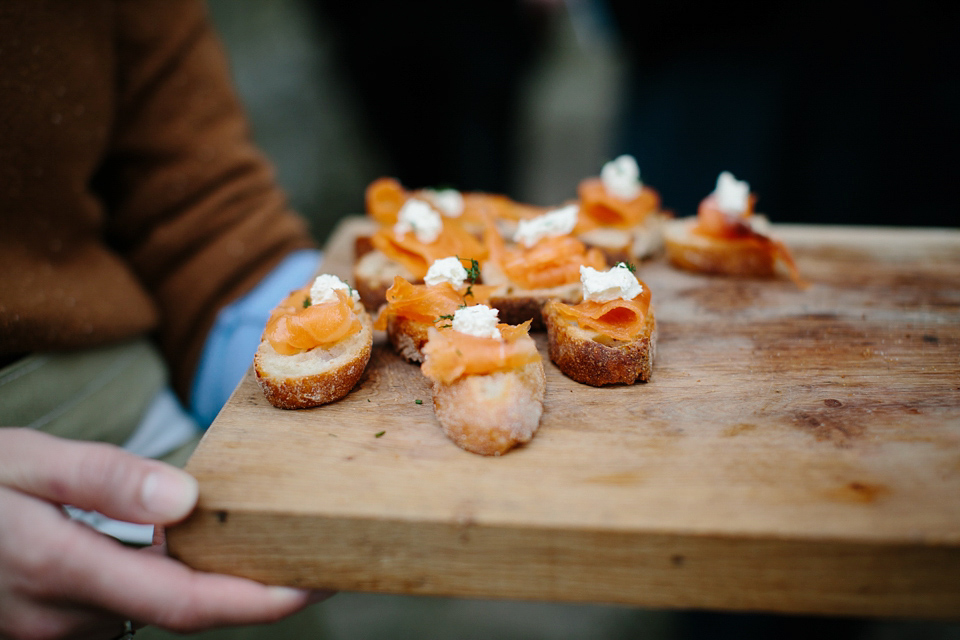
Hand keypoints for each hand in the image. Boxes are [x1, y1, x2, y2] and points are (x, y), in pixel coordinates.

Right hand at [0, 429, 329, 638]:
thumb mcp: (28, 462)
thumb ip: (105, 482)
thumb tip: (187, 502)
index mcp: (61, 571)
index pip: (183, 604)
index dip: (258, 603)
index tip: (315, 585)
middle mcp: (60, 618)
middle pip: (176, 613)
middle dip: (245, 592)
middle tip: (307, 551)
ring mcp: (49, 630)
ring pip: (149, 613)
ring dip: (200, 584)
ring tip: (255, 540)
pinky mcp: (45, 627)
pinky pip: (122, 609)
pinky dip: (160, 585)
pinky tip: (178, 548)